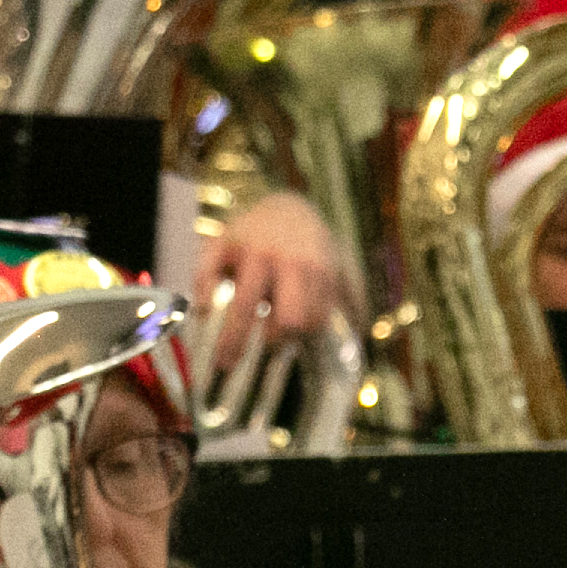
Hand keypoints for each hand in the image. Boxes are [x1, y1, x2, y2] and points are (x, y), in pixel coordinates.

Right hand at [199, 192, 353, 368]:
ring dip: (233, 340)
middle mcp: (286, 261)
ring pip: (245, 305)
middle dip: (278, 340)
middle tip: (265, 350)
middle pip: (289, 317)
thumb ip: (350, 297)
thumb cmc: (311, 247)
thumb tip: (362, 331)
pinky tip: (205, 313)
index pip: (314, 319)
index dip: (304, 336)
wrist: (284, 205)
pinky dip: (204, 296)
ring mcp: (252, 252)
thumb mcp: (337, 266)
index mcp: (317, 270)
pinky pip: (207, 274)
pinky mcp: (222, 243)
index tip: (294, 345)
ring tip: (224, 363)